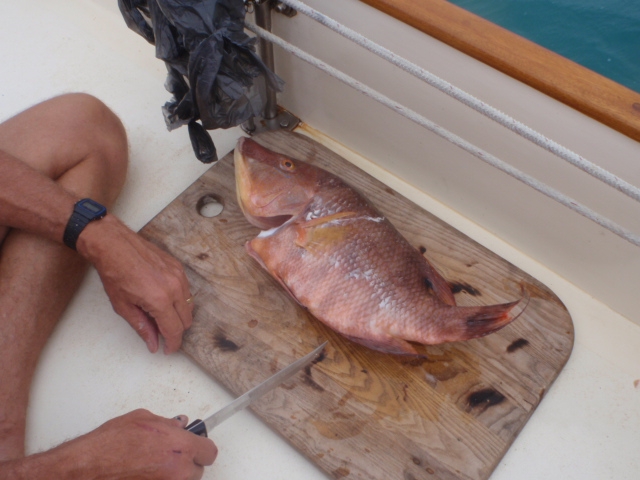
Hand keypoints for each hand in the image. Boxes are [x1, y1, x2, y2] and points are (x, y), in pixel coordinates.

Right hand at [2, 410, 216, 478]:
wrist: (88, 467)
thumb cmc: (110, 444)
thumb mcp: (143, 419)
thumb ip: (167, 422)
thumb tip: (179, 424)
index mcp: (181, 446)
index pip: (210, 452)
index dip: (202, 447)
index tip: (196, 446)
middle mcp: (179, 470)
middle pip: (197, 470)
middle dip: (186, 462)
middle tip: (169, 455)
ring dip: (173, 475)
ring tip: (153, 466)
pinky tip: (145, 473)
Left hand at [77, 215, 192, 353]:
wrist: (114, 245)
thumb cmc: (114, 273)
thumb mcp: (123, 306)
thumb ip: (142, 327)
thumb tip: (153, 344)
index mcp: (159, 300)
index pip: (175, 330)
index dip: (173, 344)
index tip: (167, 350)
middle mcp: (174, 288)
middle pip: (186, 320)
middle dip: (176, 331)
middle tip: (162, 334)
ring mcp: (179, 276)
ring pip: (189, 306)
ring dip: (179, 316)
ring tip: (161, 316)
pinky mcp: (179, 267)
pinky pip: (186, 290)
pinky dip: (179, 300)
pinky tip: (164, 299)